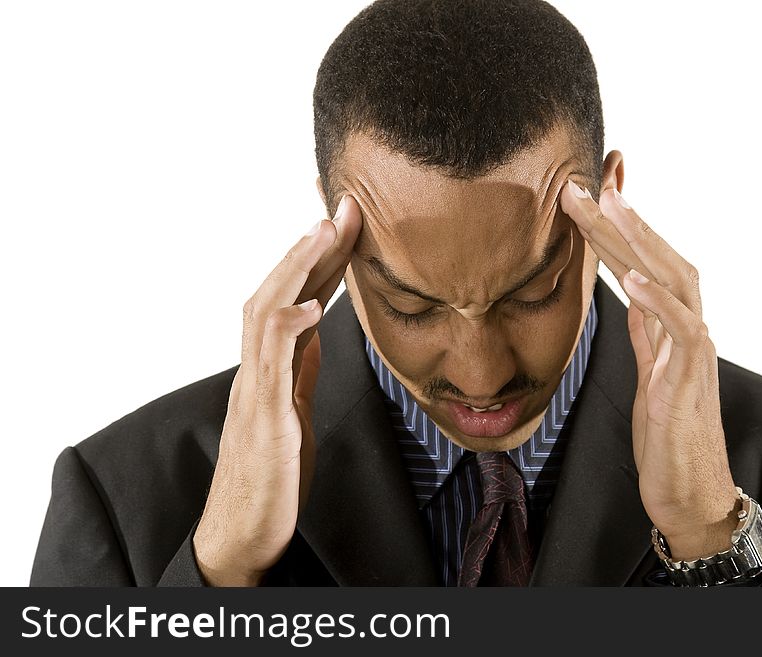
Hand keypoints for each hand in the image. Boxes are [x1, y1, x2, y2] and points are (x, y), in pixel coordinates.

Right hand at [193, 196, 361, 585]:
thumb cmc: (271, 472)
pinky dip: (286, 330)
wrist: (244, 532)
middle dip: (311, 247)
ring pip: (265, 315)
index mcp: (273, 365)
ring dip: (295, 271)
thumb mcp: (295, 409)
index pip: (297, 298)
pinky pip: (270, 367)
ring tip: (324, 233)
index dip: (320, 259)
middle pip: (279, 293)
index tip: (345, 222)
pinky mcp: (263, 420)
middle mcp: (259, 368)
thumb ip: (300, 368)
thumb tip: (316, 330)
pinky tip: (310, 307)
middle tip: (342, 207)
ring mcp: (256, 390)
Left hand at [560, 177, 739, 560]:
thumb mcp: (647, 372)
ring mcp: (693, 352)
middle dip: (622, 220)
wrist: (688, 492)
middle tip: (584, 184)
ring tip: (611, 206)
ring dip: (641, 242)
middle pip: (659, 259)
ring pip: (676, 280)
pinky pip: (682, 331)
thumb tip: (631, 295)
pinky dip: (659, 302)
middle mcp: (687, 329)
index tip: (587, 194)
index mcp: (670, 326)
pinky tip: (634, 277)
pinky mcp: (691, 380)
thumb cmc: (667, 434)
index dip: (618, 228)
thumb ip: (645, 331)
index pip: (644, 263)